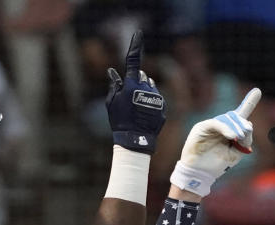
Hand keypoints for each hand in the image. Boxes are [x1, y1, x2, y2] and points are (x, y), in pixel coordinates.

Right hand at [105, 31, 165, 153]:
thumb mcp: (112, 103)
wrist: (135, 139)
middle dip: (137, 82)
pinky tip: (145, 115)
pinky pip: (157, 99)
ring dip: (145, 92)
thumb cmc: (119, 121)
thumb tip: (113, 72)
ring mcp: (156, 96)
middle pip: (142, 76)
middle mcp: (146, 87)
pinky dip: (151, 103)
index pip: (133, 60)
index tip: (138, 34)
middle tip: (129, 98)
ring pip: (150, 87)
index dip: (135, 46)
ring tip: (137, 109)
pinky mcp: (163, 106)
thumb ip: (114, 85)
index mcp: (131, 84)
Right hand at [170, 88, 261, 196]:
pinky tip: (232, 136)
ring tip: (239, 136)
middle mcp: (219, 126)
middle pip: (234, 117)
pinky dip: (225, 129)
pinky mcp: (201, 128)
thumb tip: (248, 126)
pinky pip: (215, 124)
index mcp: (228, 131)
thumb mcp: (236, 153)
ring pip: (226, 119)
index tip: (257, 91)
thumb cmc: (217, 165)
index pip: (239, 115)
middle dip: (242, 124)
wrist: (200, 175)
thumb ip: (244, 140)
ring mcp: (210, 126)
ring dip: (236, 127)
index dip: (248, 103)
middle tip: (248, 131)